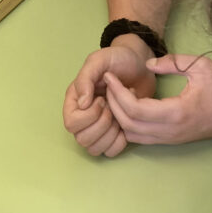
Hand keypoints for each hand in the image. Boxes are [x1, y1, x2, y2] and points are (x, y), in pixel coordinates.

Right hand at [63, 40, 155, 156]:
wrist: (140, 65)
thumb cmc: (118, 60)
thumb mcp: (100, 60)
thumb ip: (86, 78)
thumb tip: (82, 103)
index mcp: (74, 101)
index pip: (71, 123)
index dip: (88, 116)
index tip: (102, 99)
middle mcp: (83, 118)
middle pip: (82, 140)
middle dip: (101, 125)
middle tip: (113, 107)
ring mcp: (98, 129)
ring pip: (94, 149)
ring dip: (110, 135)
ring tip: (120, 116)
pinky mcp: (113, 135)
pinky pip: (110, 152)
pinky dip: (119, 142)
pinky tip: (125, 126)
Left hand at [104, 54, 211, 144]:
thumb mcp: (200, 66)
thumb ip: (172, 62)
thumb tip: (148, 64)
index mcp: (176, 113)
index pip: (134, 109)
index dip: (117, 93)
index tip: (109, 77)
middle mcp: (170, 132)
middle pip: (128, 125)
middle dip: (113, 105)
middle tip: (108, 85)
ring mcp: (171, 140)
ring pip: (133, 136)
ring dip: (120, 117)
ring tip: (118, 95)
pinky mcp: (172, 141)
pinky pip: (142, 138)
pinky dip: (129, 125)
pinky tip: (131, 106)